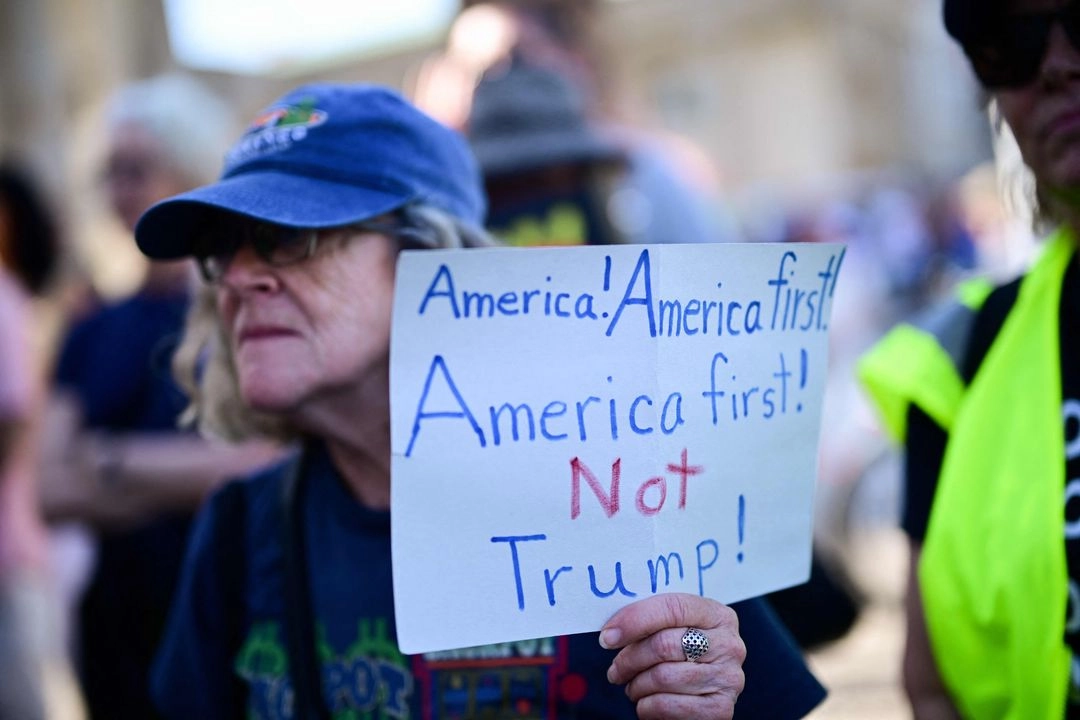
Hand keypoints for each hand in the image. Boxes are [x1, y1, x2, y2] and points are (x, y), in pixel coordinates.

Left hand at [601, 593, 745, 719]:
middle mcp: (729, 645)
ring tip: (633, 686)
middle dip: (629, 659)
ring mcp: (728, 678)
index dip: (634, 620)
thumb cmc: (681, 655)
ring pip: (662, 677)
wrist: (704, 694)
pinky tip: (645, 702)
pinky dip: (646, 706)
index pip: (672, 608)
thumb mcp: (675, 630)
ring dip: (636, 685)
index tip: (607, 637)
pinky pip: (667, 705)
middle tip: (615, 670)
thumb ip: (653, 622)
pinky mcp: (720, 709)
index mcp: (717, 615)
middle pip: (664, 645)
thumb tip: (612, 632)